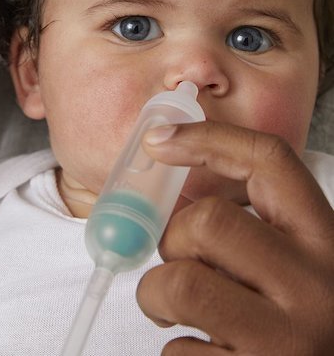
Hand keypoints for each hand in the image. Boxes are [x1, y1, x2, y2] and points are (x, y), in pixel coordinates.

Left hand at [136, 121, 333, 354]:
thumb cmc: (292, 323)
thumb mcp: (289, 265)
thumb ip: (245, 230)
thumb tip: (165, 194)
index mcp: (325, 241)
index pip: (269, 161)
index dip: (206, 138)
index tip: (156, 141)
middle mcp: (318, 285)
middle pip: (208, 221)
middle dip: (173, 239)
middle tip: (179, 260)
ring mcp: (290, 340)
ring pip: (179, 282)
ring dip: (156, 293)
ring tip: (172, 308)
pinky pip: (176, 350)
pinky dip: (173, 347)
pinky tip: (203, 352)